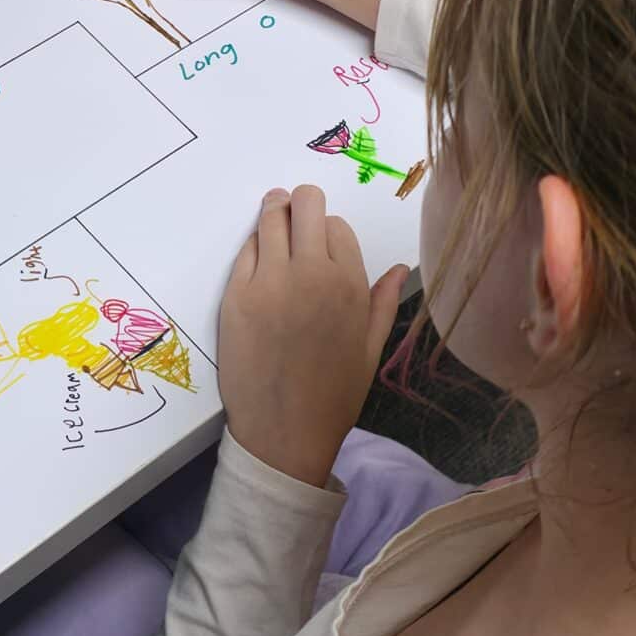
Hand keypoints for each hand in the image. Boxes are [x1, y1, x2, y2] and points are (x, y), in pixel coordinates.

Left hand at [218, 186, 406, 487]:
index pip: (338, 226)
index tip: (321, 238)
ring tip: (274, 212)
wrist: (285, 433)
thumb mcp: (370, 350)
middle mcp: (312, 274)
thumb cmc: (333, 396)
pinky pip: (245, 250)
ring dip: (274, 210)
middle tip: (296, 209)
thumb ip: (383, 303)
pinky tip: (256, 254)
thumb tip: (399, 269)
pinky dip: (252, 245)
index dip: (329, 229)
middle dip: (302, 203)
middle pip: (306, 205)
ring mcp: (270, 282)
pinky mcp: (235, 295)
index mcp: (350, 286)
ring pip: (270, 218)